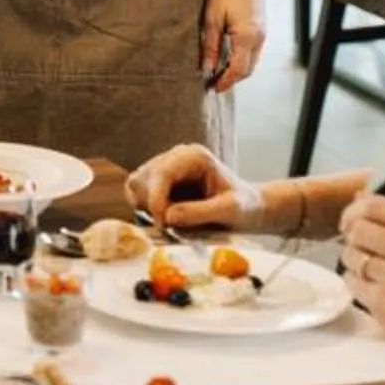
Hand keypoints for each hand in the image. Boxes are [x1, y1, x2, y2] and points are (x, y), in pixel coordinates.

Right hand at [125, 144, 262, 231]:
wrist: (248, 209)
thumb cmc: (244, 206)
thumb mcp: (229, 210)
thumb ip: (200, 212)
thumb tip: (167, 217)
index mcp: (194, 157)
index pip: (162, 172)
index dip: (156, 199)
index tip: (162, 224)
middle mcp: (175, 157)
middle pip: (144, 178)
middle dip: (152, 205)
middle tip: (169, 227)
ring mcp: (165, 168)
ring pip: (136, 186)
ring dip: (146, 208)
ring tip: (170, 223)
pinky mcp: (159, 182)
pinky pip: (137, 194)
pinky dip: (144, 209)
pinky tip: (164, 219)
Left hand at [200, 0, 267, 90]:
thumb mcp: (212, 19)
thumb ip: (210, 47)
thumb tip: (207, 69)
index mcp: (247, 37)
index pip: (238, 70)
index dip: (225, 82)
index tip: (213, 88)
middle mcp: (259, 38)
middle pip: (247, 69)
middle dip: (232, 79)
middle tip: (214, 83)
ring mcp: (263, 33)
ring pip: (252, 61)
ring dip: (237, 69)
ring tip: (219, 71)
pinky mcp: (262, 27)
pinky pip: (254, 51)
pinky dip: (242, 58)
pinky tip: (229, 56)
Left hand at [338, 194, 384, 362]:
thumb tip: (358, 198)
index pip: (376, 205)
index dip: (354, 210)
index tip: (351, 220)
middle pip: (358, 229)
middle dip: (353, 237)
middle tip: (362, 247)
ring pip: (350, 255)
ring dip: (354, 261)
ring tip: (371, 270)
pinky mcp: (382, 303)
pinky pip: (350, 280)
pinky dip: (355, 281)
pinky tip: (372, 286)